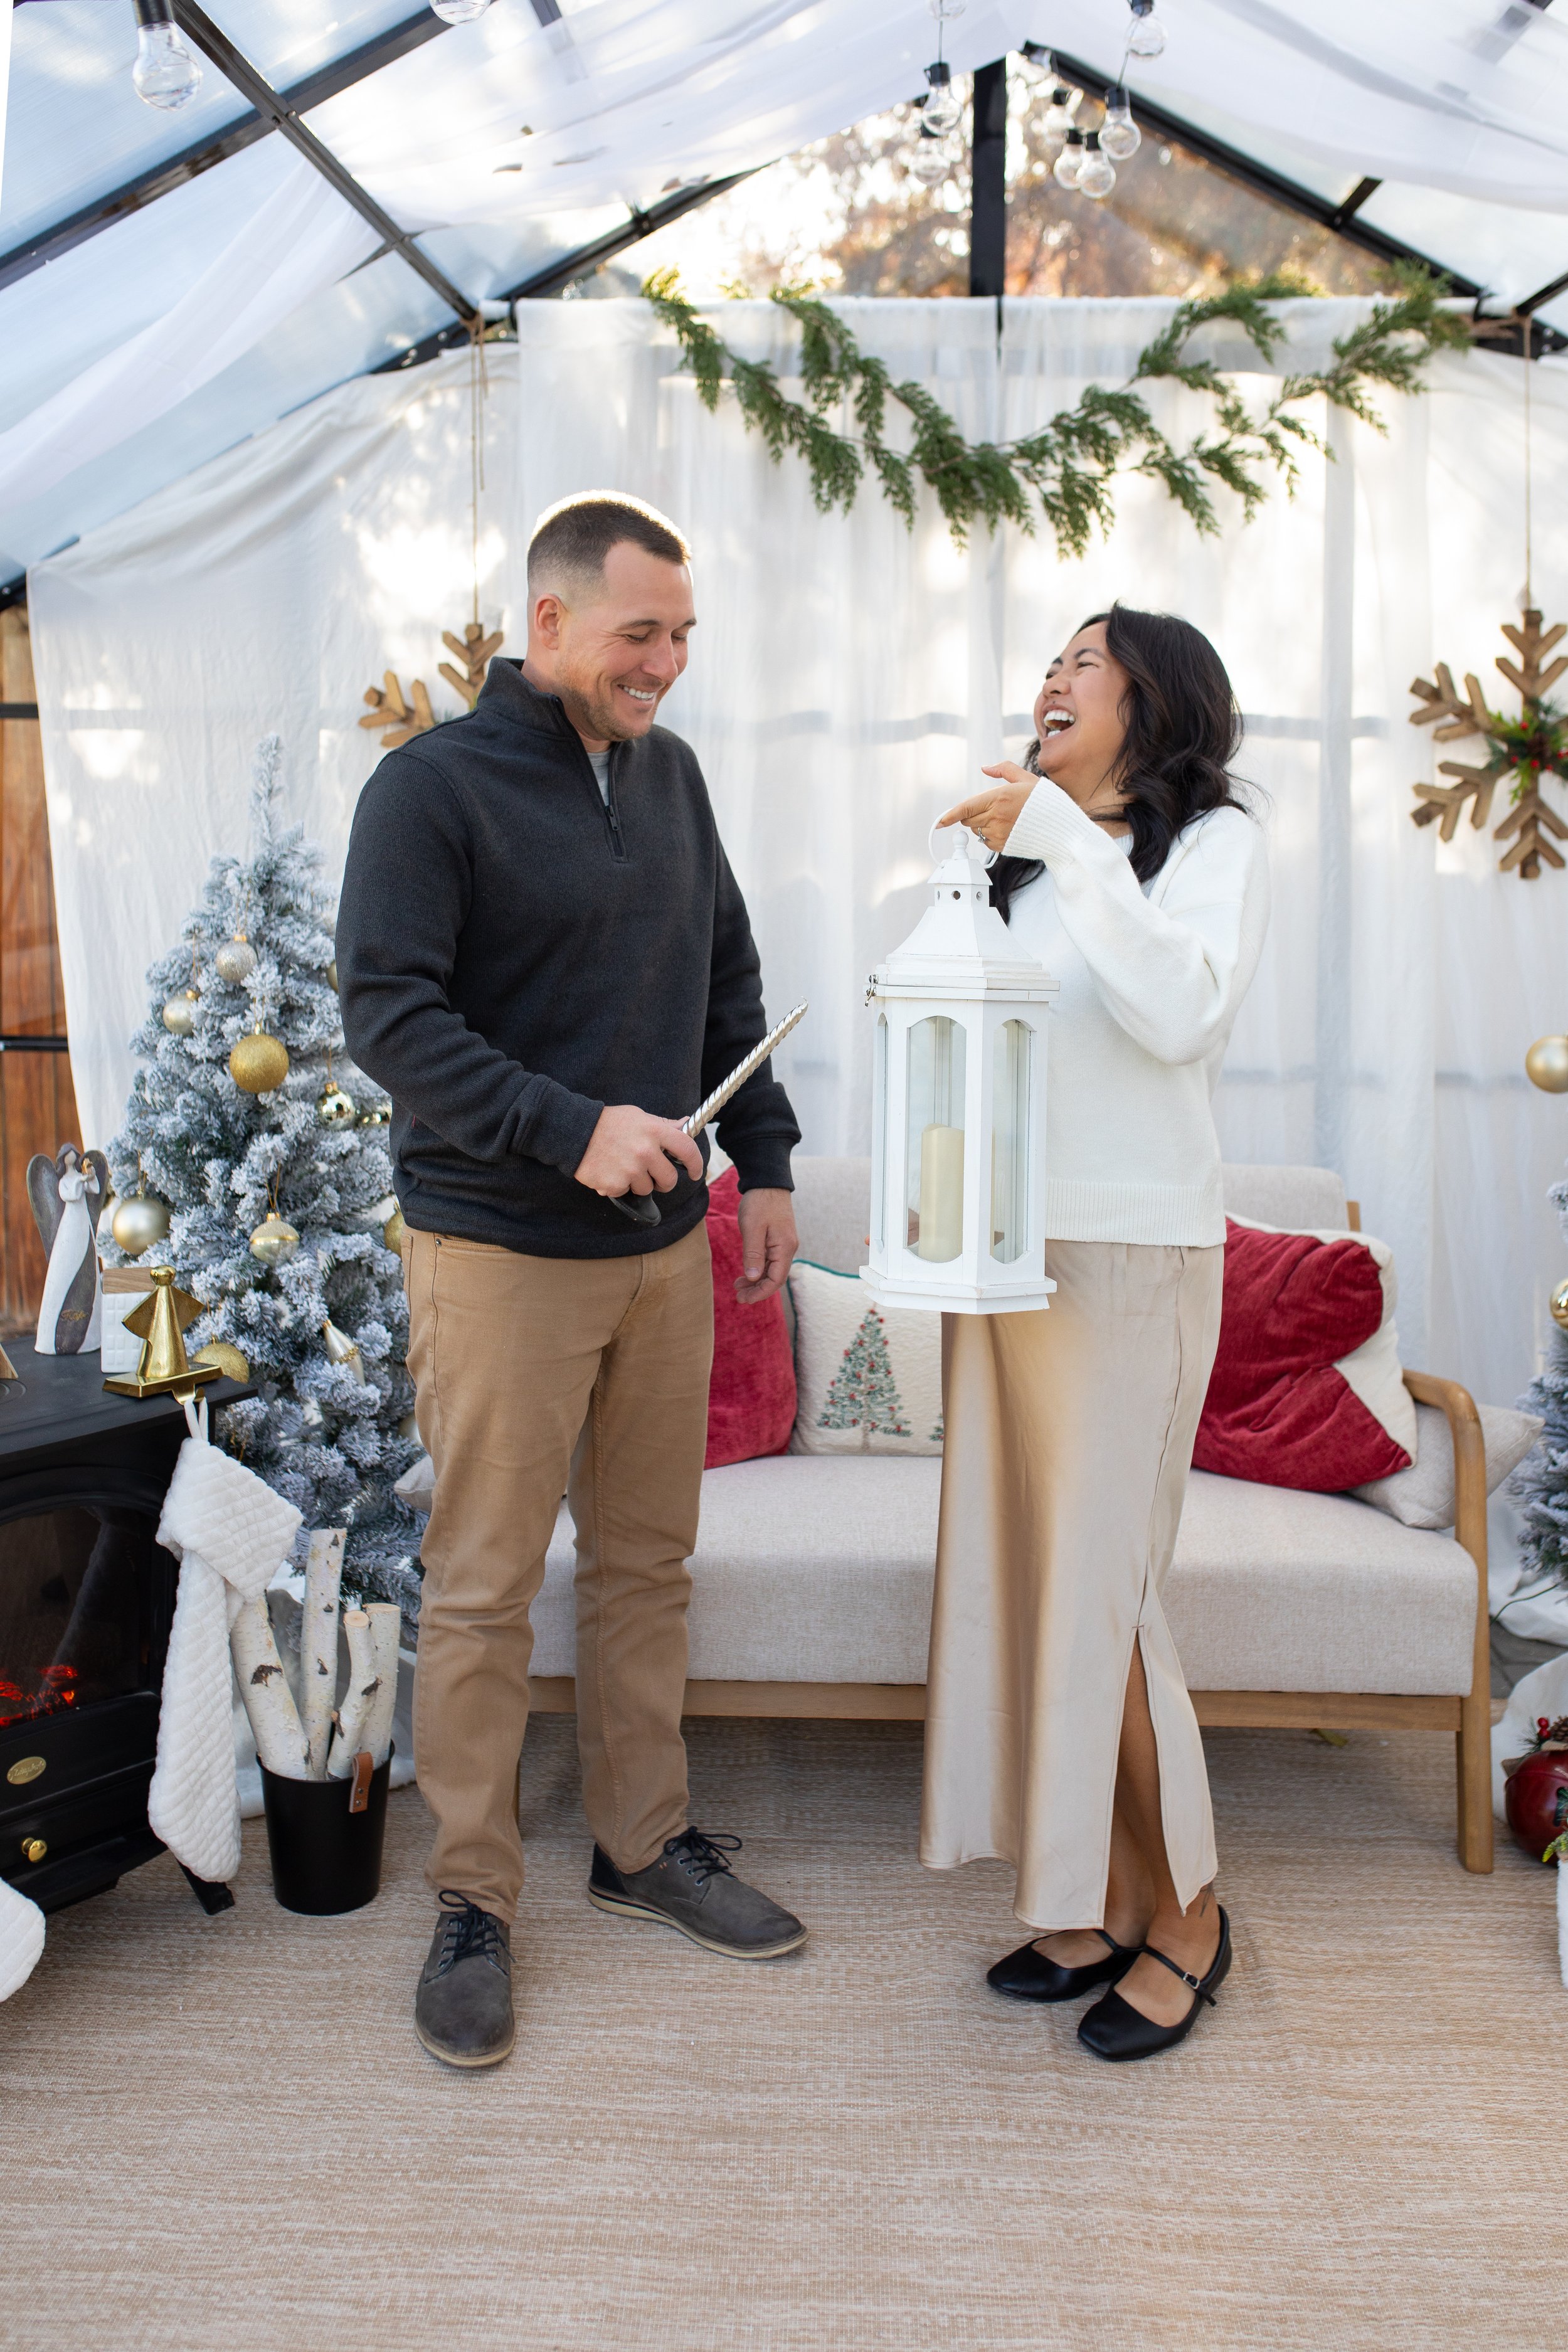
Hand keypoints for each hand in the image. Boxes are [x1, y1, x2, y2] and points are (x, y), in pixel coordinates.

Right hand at [574, 1104, 703, 1197]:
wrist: (574, 1132)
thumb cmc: (608, 1123)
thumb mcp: (638, 1117)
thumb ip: (663, 1125)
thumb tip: (686, 1124)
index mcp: (654, 1131)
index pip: (687, 1150)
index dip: (696, 1164)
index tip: (696, 1171)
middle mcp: (645, 1152)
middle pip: (669, 1179)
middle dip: (664, 1182)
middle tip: (653, 1176)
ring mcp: (630, 1170)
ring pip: (646, 1189)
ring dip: (637, 1183)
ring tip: (622, 1167)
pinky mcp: (615, 1185)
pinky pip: (625, 1192)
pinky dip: (618, 1186)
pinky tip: (609, 1171)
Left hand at [735, 1187, 796, 1305]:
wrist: (768, 1181)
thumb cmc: (760, 1202)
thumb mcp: (752, 1228)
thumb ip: (753, 1254)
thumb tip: (754, 1277)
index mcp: (784, 1247)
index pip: (776, 1279)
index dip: (760, 1293)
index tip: (744, 1299)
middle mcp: (788, 1248)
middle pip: (775, 1278)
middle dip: (757, 1290)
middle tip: (738, 1297)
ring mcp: (784, 1244)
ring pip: (772, 1270)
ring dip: (756, 1281)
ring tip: (738, 1285)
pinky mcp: (778, 1239)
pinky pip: (770, 1261)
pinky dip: (758, 1269)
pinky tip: (746, 1272)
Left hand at [937, 762, 1037, 853]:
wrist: (1060, 827)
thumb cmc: (1044, 801)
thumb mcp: (1026, 778)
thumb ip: (1004, 770)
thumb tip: (985, 768)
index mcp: (999, 797)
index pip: (966, 808)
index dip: (949, 815)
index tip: (939, 822)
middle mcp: (996, 816)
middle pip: (968, 820)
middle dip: (971, 815)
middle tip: (989, 809)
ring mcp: (999, 833)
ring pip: (976, 831)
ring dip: (981, 825)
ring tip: (1003, 818)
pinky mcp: (1003, 846)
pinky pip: (986, 842)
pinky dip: (990, 836)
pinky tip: (1007, 829)